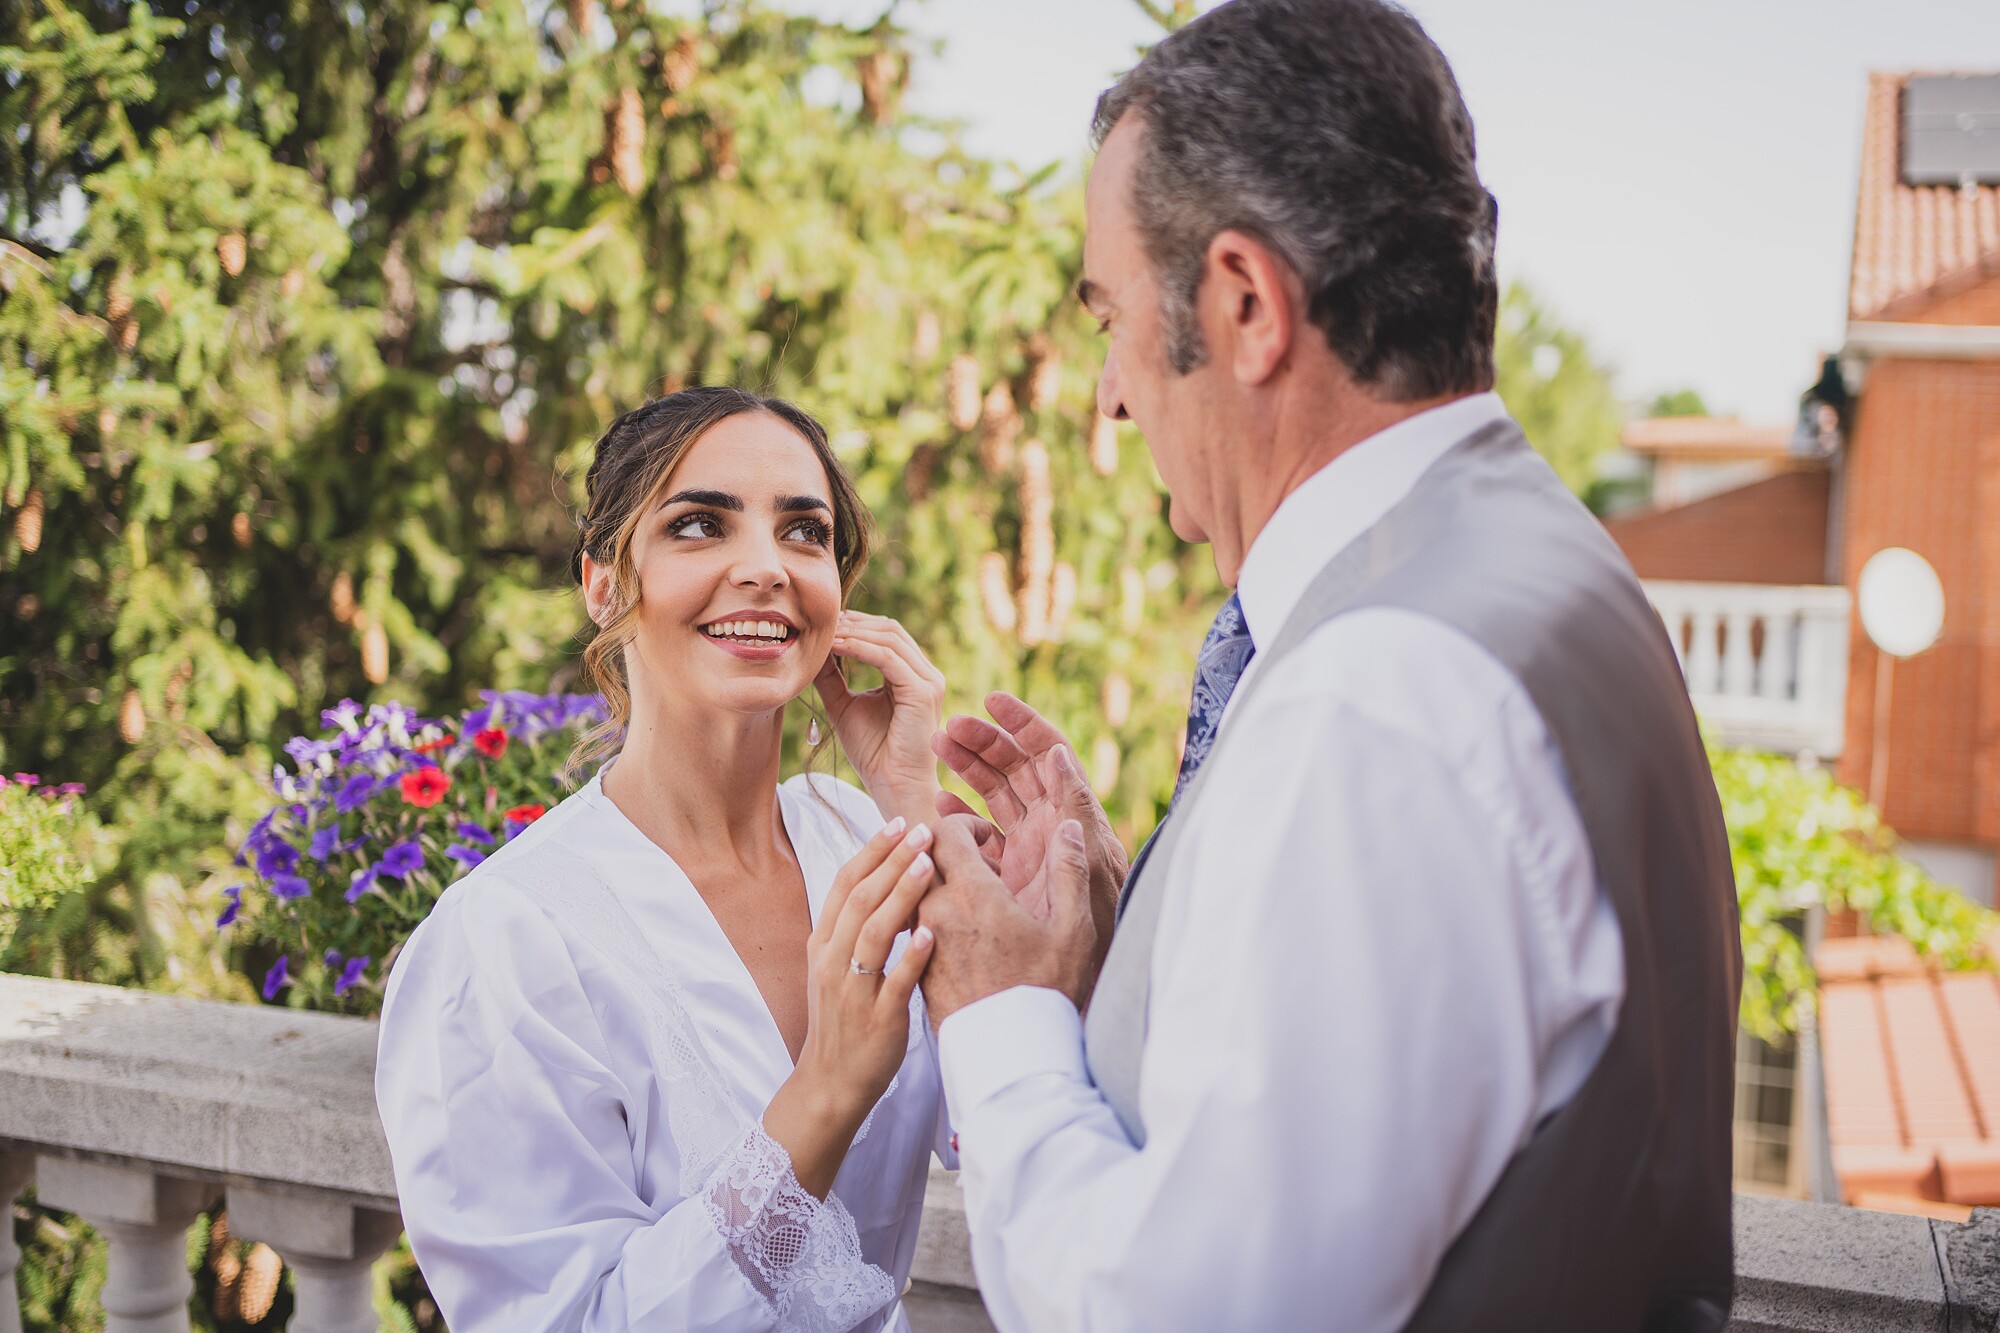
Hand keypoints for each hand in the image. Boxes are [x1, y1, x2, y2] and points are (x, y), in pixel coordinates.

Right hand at [764, 817, 936, 1196]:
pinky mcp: (877, 1020)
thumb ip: (856, 927)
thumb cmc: (845, 1020)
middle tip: (922, 829)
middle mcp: (832, 961)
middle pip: (860, 899)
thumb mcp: (838, 966)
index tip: (897, 821)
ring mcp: (852, 991)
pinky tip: (931, 933)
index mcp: (823, 943)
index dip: (870, 850)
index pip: (844, 884)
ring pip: (873, 933)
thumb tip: (884, 879)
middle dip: (891, 860)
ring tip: (928, 865)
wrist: (830, 1084)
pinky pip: (893, 983)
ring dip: (901, 896)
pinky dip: (911, 957)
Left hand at [815, 610, 945, 827]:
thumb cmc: (874, 753)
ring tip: (825, 635)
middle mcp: (926, 675)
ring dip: (853, 633)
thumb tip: (813, 650)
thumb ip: (832, 678)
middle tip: (822, 624)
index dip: (856, 625)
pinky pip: (887, 657)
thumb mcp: (845, 705)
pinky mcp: (921, 691)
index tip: (825, 625)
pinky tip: (836, 648)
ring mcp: (928, 681)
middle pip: (891, 629)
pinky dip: (859, 648)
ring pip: (889, 638)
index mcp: (913, 676)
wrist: (893, 786)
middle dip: (854, 623)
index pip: (888, 635)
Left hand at [917, 813, 1095, 1029]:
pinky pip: (907, 924)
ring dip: (931, 882)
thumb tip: (1068, 826)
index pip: (942, 833)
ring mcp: (920, 943)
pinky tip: (957, 928)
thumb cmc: (1047, 992)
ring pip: (909, 892)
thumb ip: (1069, 871)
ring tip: (967, 896)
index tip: (987, 840)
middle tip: (976, 863)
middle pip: (917, 859)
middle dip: (943, 850)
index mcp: (972, 896)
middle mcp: (936, 914)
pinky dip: (924, 912)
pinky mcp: (916, 969)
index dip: (964, 826)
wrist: (1012, 1058)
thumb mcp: (1072, 930)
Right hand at [931, 692, 1126, 986]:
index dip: (1023, 722)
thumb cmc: (1098, 926)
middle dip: (984, 741)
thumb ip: (1076, 810)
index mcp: (1071, 813)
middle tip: (946, 727)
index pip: (1048, 753)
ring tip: (935, 747)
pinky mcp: (1009, 875)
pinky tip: (939, 804)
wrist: (1081, 978)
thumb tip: (1056, 754)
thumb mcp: (1091, 862)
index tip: (991, 699)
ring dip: (967, 768)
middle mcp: (1050, 824)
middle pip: (1016, 767)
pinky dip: (961, 815)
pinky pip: (982, 835)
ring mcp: (1028, 849)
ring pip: (995, 794)